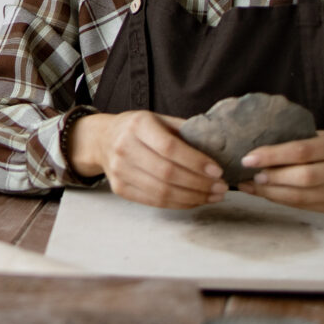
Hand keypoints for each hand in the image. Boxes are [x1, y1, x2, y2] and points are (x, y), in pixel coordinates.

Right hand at [70, 110, 225, 209]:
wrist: (102, 139)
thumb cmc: (138, 129)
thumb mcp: (159, 119)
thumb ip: (184, 131)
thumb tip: (219, 145)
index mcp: (138, 125)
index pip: (169, 147)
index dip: (195, 161)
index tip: (217, 170)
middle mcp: (124, 147)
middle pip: (167, 173)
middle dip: (199, 184)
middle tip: (221, 187)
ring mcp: (119, 170)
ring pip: (161, 191)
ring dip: (193, 197)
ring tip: (213, 196)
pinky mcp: (119, 188)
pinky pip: (153, 201)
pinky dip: (178, 204)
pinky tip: (195, 200)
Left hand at [237, 130, 323, 212]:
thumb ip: (306, 141)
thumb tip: (264, 147)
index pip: (303, 152)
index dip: (273, 156)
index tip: (249, 157)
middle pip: (302, 178)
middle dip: (271, 177)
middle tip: (248, 174)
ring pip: (303, 198)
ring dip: (272, 193)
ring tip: (251, 185)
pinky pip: (307, 207)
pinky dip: (284, 201)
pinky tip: (268, 194)